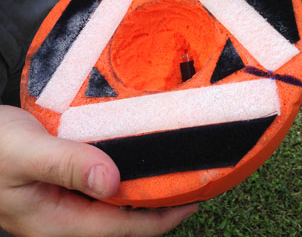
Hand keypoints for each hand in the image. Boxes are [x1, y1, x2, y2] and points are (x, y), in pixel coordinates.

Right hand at [0, 105, 196, 235]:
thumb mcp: (27, 152)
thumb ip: (68, 165)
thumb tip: (113, 183)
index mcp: (55, 222)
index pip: (120, 229)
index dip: (160, 219)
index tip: (193, 200)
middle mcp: (61, 221)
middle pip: (120, 222)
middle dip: (156, 207)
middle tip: (189, 181)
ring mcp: (59, 207)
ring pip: (110, 207)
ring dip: (139, 193)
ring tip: (168, 172)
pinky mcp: (58, 190)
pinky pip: (97, 191)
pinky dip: (120, 179)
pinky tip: (132, 160)